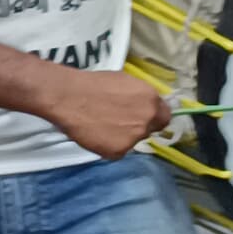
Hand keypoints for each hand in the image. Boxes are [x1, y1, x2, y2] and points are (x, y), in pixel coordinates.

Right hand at [43, 68, 174, 159]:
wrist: (68, 97)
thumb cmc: (92, 83)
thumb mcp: (124, 82)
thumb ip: (138, 97)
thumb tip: (140, 105)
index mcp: (151, 100)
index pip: (164, 117)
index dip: (152, 117)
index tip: (140, 117)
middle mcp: (147, 120)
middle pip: (148, 130)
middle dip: (136, 127)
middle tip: (117, 122)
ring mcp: (133, 138)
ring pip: (132, 141)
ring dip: (122, 136)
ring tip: (101, 126)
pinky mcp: (118, 152)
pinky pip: (116, 151)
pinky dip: (107, 145)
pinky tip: (95, 134)